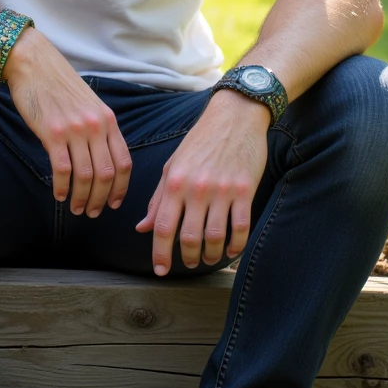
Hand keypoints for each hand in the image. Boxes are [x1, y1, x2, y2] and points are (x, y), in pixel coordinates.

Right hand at [4, 28, 132, 215]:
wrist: (34, 63)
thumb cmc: (59, 85)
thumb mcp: (89, 104)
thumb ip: (98, 129)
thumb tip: (101, 160)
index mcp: (108, 120)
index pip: (124, 162)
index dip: (121, 188)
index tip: (114, 203)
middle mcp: (96, 126)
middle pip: (107, 174)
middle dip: (102, 199)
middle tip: (93, 213)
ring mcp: (75, 130)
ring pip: (86, 176)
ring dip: (83, 198)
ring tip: (77, 209)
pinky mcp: (53, 133)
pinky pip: (62, 169)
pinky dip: (63, 187)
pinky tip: (59, 195)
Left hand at [136, 90, 269, 274]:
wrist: (234, 117)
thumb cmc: (200, 142)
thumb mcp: (173, 166)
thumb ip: (158, 199)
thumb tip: (141, 228)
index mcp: (175, 183)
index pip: (162, 227)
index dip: (160, 253)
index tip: (160, 270)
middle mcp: (196, 189)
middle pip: (188, 237)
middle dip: (187, 257)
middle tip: (189, 264)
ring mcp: (222, 190)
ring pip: (215, 236)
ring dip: (211, 254)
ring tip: (209, 258)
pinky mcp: (245, 190)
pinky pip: (241, 227)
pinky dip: (236, 244)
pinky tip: (232, 250)